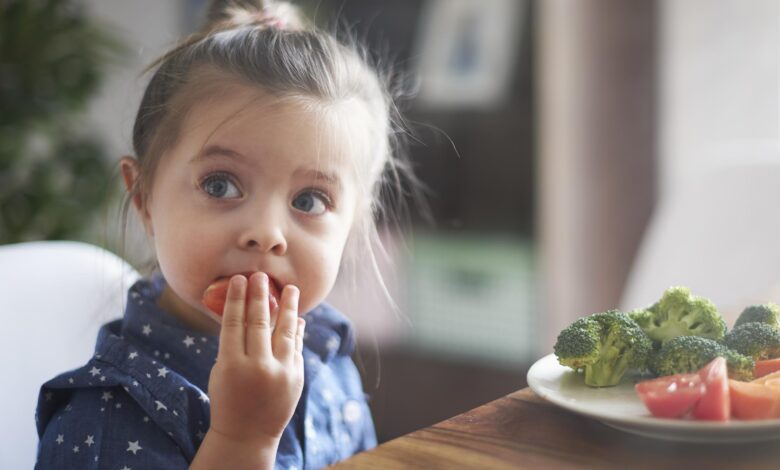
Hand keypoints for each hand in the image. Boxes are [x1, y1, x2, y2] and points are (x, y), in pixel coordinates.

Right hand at [206, 273, 304, 445]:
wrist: (247, 434)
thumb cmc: (228, 398)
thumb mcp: (222, 372)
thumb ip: (234, 345)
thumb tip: (247, 312)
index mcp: (231, 365)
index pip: (234, 324)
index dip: (236, 299)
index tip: (239, 279)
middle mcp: (257, 368)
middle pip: (259, 323)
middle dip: (260, 296)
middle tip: (261, 275)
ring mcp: (280, 373)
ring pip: (285, 332)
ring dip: (288, 307)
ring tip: (291, 288)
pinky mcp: (296, 378)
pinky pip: (296, 347)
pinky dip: (297, 331)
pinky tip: (297, 317)